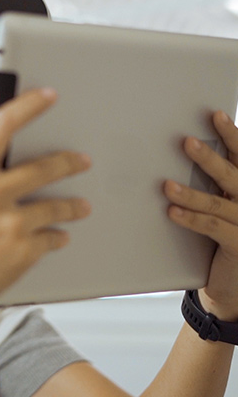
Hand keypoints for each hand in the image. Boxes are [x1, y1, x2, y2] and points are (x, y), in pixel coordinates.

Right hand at [0, 88, 90, 316]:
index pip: (4, 124)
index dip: (30, 105)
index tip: (48, 96)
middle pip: (45, 167)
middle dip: (70, 162)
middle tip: (82, 161)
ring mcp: (9, 224)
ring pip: (57, 206)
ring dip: (72, 205)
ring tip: (80, 206)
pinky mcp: (21, 253)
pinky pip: (52, 237)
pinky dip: (57, 236)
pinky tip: (58, 236)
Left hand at [164, 111, 237, 320]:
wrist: (236, 281)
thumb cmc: (227, 235)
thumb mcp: (225, 205)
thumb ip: (217, 182)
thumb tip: (191, 150)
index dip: (231, 135)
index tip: (215, 115)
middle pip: (232, 174)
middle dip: (209, 158)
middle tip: (188, 142)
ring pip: (218, 202)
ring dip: (190, 193)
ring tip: (166, 185)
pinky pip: (213, 227)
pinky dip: (192, 219)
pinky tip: (172, 211)